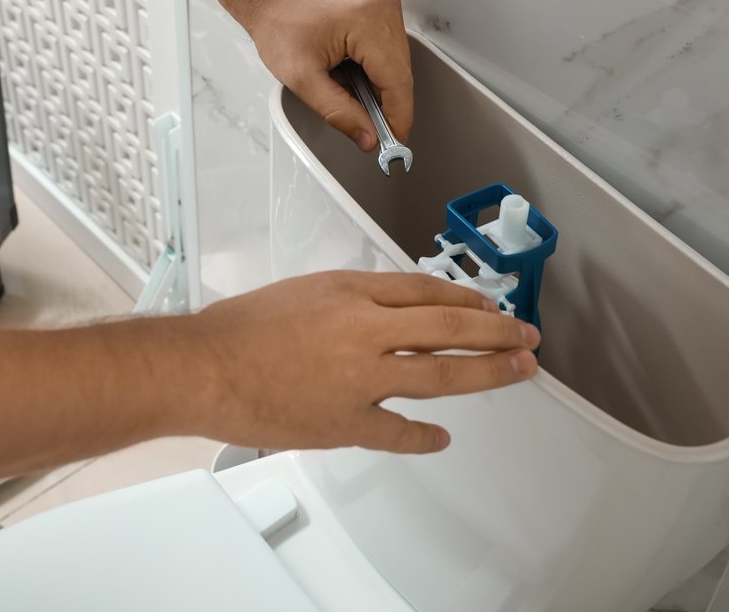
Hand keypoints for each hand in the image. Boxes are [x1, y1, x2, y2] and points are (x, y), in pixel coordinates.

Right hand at [185, 271, 539, 453]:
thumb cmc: (237, 329)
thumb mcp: (301, 291)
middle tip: (526, 337)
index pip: (425, 290)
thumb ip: (348, 301)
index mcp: (350, 290)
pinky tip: (441, 437)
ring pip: (440, 373)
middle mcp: (363, 328)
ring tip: (517, 372)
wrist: (203, 368)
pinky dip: (423, 436)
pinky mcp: (345, 421)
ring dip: (486, 372)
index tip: (488, 306)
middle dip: (496, 331)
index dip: (465, 297)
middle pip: (448, 326)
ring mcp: (359, 378)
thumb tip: (386, 315)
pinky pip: (397, 431)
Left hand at [235, 0, 412, 147]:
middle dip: (385, 103)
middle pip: (401, 72)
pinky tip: (352, 71)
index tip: (394, 141)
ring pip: (398, 62)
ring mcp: (385, 2)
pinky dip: (376, 68)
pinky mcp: (382, 4)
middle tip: (364, 124)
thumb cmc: (279, 25)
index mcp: (367, 20)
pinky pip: (390, 47)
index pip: (397, 80)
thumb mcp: (302, 79)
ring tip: (346, 86)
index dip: (398, 116)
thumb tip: (368, 137)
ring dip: (380, 85)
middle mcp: (384, 6)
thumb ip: (338, 112)